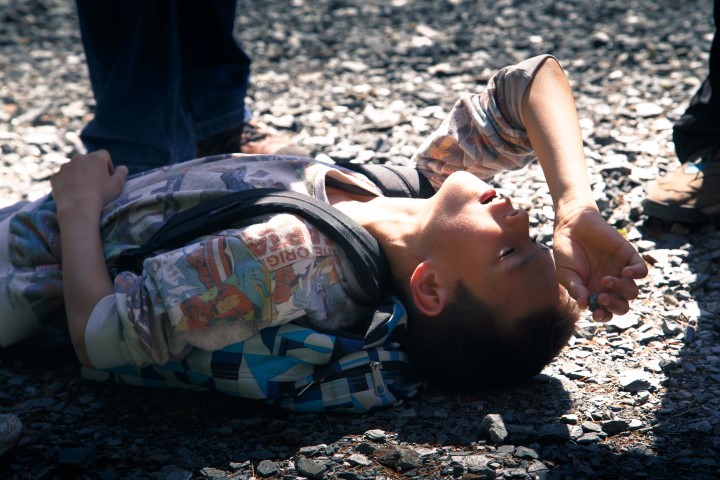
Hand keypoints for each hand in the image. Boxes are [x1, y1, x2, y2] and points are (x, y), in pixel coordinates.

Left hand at [51, 150, 127, 216]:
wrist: (78, 208)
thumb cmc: (101, 195)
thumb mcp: (117, 185)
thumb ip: (121, 173)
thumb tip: (123, 168)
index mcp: (96, 158)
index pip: (104, 155)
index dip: (107, 165)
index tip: (108, 177)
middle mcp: (79, 158)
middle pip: (88, 160)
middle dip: (92, 169)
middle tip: (95, 184)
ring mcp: (65, 166)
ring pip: (74, 168)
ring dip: (79, 175)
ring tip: (83, 190)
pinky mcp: (55, 176)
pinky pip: (63, 177)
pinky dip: (67, 182)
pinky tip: (73, 193)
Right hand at [552, 202, 647, 321]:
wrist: (572, 224)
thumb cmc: (566, 250)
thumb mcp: (565, 273)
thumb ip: (575, 289)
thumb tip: (585, 306)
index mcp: (594, 292)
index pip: (605, 312)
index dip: (604, 316)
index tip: (597, 313)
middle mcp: (609, 285)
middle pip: (622, 306)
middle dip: (615, 306)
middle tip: (602, 297)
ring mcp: (620, 271)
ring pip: (632, 292)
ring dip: (621, 290)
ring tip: (606, 279)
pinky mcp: (629, 256)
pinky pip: (642, 272)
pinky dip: (636, 274)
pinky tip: (624, 271)